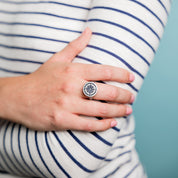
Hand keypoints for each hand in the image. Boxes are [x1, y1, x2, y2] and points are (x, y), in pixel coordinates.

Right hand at [0, 27, 134, 131]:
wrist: (18, 97)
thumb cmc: (40, 78)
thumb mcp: (57, 58)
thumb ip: (76, 46)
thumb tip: (89, 31)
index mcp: (73, 71)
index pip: (105, 72)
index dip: (122, 75)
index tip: (132, 78)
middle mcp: (71, 87)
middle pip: (107, 92)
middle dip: (124, 95)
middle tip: (131, 97)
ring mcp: (66, 105)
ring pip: (101, 110)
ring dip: (118, 111)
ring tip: (127, 110)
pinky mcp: (61, 120)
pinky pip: (88, 125)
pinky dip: (103, 125)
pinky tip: (112, 123)